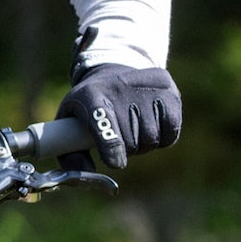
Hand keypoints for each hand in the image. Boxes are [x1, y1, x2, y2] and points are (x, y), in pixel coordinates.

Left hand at [56, 64, 181, 169]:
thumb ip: (70, 154)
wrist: (115, 71)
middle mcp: (120, 88)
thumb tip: (87, 170)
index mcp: (91, 96)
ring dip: (143, 145)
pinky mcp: (170, 92)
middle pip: (131, 140)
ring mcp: (148, 88)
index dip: (110, 145)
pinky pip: (170, 134)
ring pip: (152, 139)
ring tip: (133, 129)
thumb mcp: (70, 123)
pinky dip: (162, 138)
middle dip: (126, 150)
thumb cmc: (90, 106)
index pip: (103, 121)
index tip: (115, 163)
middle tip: (119, 139)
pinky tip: (151, 124)